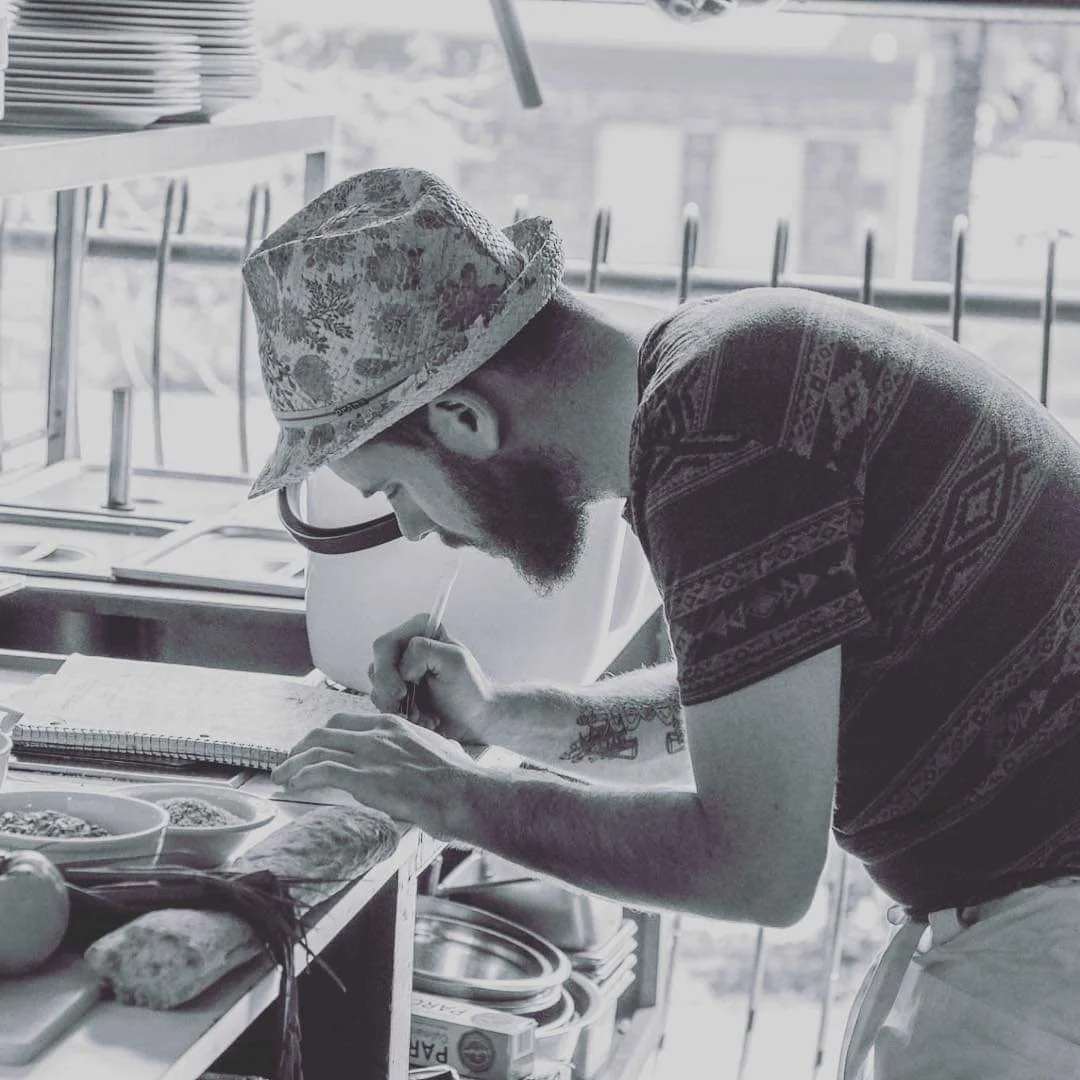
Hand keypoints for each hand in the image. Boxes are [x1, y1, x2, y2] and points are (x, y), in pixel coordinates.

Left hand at [269, 711, 479, 838]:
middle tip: (292, 761)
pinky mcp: (364, 778)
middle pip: (326, 732)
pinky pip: (322, 771)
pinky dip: (301, 777)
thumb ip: (425, 752)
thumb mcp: (441, 751)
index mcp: (394, 726)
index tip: (316, 748)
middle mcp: (378, 734)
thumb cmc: (460, 779)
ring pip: (317, 750)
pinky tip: (292, 786)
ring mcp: (369, 755)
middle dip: (303, 746)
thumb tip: (432, 761)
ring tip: (281, 776)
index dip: (326, 735)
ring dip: (293, 763)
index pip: (347, 722)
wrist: (465, 792)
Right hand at [369, 614, 493, 741]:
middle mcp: (405, 646)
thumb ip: (424, 651)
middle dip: (388, 692)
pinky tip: (420, 719)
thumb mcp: (454, 661)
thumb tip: (401, 667)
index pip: (385, 645)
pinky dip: (399, 714)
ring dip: (396, 706)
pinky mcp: (397, 691)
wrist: (475, 717)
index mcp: (419, 630)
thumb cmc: (470, 687)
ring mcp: (399, 670)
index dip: (387, 670)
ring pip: (376, 686)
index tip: (402, 692)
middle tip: (409, 711)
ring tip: (421, 715)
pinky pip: (382, 702)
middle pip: (376, 666)